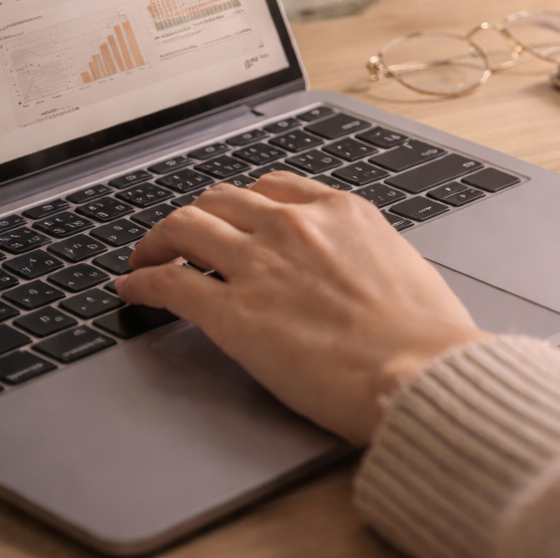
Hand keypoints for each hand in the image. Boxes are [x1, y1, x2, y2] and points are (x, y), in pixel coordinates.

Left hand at [115, 173, 487, 443]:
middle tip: (182, 240)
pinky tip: (132, 290)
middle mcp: (295, 226)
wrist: (419, 371)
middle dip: (196, 217)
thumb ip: (367, 257)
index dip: (243, 203)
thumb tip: (356, 273)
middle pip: (220, 199)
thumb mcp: (405, 267)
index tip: (233, 218)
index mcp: (342, 212)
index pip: (273, 188)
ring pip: (183, 226)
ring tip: (145, 259)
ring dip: (157, 241)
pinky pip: (166, 283)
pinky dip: (140, 282)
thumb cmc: (427, 335)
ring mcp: (259, 264)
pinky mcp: (232, 313)